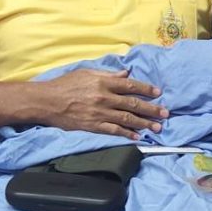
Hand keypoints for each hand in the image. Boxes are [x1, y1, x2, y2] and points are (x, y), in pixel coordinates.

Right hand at [36, 68, 168, 138]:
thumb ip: (107, 74)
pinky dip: (127, 134)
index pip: (130, 85)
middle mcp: (104, 98)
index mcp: (103, 82)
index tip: (158, 93)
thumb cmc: (65, 85)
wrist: (47, 101)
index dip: (146, 89)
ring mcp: (99, 113)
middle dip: (151, 109)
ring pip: (127, 119)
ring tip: (157, 128)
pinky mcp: (93, 126)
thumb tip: (125, 74)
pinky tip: (138, 137)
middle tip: (165, 114)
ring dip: (144, 124)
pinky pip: (114, 131)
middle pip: (133, 104)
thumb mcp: (86, 73)